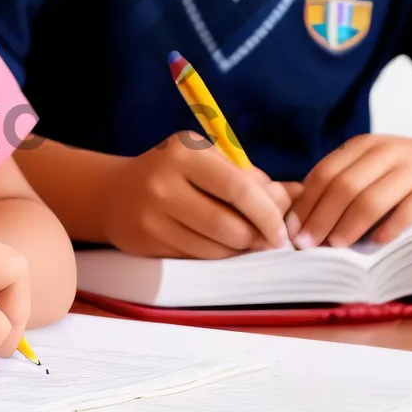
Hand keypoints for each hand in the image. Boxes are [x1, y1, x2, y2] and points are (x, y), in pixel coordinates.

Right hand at [102, 132, 294, 257]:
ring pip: (215, 249)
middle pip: (229, 225)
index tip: (283, 230)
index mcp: (184, 152)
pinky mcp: (147, 244)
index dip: (268, 214)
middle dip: (257, 238)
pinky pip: (197, 260)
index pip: (238, 188)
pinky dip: (216, 257)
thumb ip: (252, 178)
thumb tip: (297, 196)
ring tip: (243, 241)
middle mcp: (164, 183)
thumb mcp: (208, 161)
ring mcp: (153, 216)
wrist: (114, 193)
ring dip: (239, 251)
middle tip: (268, 240)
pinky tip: (217, 245)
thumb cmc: (174, 172)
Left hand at [286, 135, 411, 248]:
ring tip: (334, 247)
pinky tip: (373, 245)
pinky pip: (405, 213)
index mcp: (363, 146)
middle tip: (306, 243)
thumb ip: (342, 182)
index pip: (325, 172)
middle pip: (344, 186)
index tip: (292, 227)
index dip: (306, 202)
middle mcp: (386, 152)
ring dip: (348, 226)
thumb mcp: (372, 167)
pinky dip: (386, 230)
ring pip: (371, 200)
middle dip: (321, 217)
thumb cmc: (405, 175)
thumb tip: (301, 217)